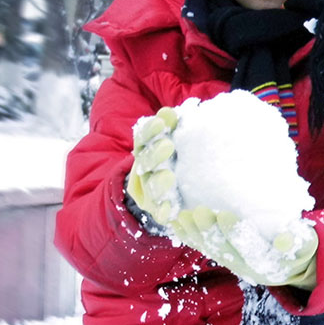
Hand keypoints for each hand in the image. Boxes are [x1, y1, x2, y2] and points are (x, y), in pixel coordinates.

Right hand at [127, 107, 180, 224]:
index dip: (150, 130)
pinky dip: (163, 210)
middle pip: (146, 161)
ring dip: (159, 182)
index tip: (161, 122)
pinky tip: (168, 211)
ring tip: (169, 177)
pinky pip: (160, 211)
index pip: (144, 138)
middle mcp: (145, 170)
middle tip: (168, 146)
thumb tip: (169, 113)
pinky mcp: (159, 210)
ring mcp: (150, 191)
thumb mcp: (173, 139)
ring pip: (152, 186)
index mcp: (147, 149)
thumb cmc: (179, 158)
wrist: (169, 190)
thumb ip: (170, 127)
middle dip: (155, 154)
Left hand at [171, 205, 317, 288]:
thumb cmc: (300, 249)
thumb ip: (298, 241)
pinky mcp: (224, 258)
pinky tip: (177, 224)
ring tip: (182, 216)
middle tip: (197, 212)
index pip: (248, 249)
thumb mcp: (306, 245)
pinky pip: (204, 249)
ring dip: (195, 234)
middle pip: (224, 249)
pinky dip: (190, 237)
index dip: (235, 234)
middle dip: (209, 231)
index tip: (224, 216)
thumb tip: (283, 240)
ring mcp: (233, 263)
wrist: (291, 267)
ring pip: (210, 250)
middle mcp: (246, 267)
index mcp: (267, 263)